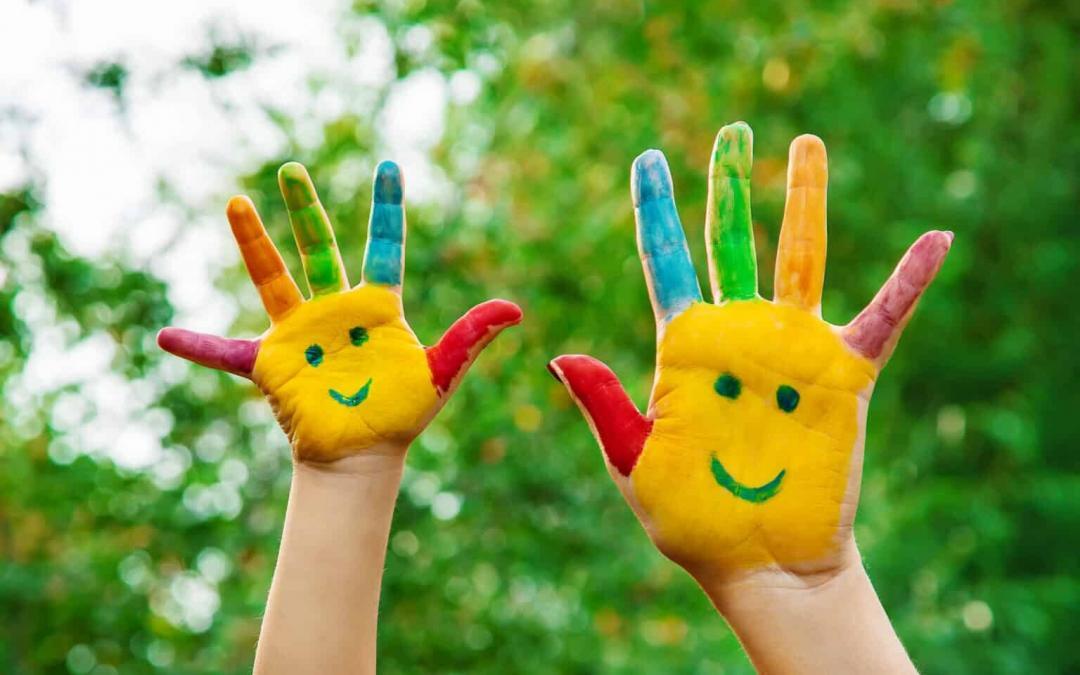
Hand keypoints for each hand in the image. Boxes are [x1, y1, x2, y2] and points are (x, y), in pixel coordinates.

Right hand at [159, 161, 521, 462]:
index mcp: (376, 306)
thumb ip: (470, 338)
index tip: (388, 165)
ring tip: (235, 203)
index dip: (386, 207)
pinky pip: (226, 352)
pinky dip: (198, 347)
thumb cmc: (400, 414)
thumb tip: (515, 310)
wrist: (362, 455)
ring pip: (273, 277)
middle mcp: (334, 309)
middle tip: (294, 169)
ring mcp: (299, 332)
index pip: (384, 245)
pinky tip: (164, 337)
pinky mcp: (271, 363)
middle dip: (306, 209)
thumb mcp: (439, 374)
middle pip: (319, 248)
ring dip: (254, 244)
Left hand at [550, 123, 951, 585]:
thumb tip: (560, 354)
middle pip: (732, 242)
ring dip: (805, 201)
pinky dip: (908, 281)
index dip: (655, 210)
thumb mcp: (635, 463)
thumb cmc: (691, 521)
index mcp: (684, 350)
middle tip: (732, 130)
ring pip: (800, 258)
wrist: (759, 564)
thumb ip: (605, 406)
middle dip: (730, 185)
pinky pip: (883, 318)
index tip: (646, 161)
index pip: (667, 263)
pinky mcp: (841, 377)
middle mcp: (737, 336)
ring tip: (805, 144)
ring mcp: (790, 350)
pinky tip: (935, 240)